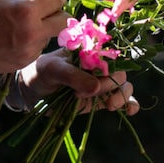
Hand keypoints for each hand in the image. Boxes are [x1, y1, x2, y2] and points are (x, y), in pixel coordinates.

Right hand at [0, 0, 68, 73]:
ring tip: (19, 26)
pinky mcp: (23, 63)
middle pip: (64, 21)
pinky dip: (31, 42)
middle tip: (44, 11)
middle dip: (56, 13)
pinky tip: (12, 39)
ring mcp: (29, 51)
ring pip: (49, 36)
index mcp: (27, 11)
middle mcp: (32, 33)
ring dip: (42, 29)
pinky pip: (36, 49)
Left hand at [18, 49, 139, 114]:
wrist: (33, 91)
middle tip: (89, 95)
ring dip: (122, 96)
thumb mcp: (52, 69)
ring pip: (123, 86)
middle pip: (119, 73)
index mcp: (89, 52)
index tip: (92, 82)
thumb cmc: (41, 72)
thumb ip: (72, 76)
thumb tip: (96, 88)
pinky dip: (129, 104)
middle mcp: (98, 66)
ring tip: (110, 105)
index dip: (107, 70)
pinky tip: (130, 111)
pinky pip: (121, 100)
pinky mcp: (100, 99)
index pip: (110, 57)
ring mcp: (100, 83)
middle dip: (110, 86)